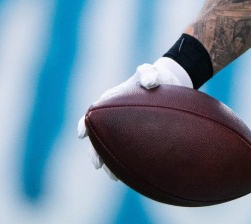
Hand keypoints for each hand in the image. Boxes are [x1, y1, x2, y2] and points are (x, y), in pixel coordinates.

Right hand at [77, 57, 191, 179]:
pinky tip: (130, 176)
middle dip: (95, 152)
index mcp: (110, 101)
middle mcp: (112, 117)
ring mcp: (122, 128)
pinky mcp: (134, 138)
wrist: (168, 86)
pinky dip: (125, 164)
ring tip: (114, 177)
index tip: (82, 134)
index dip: (84, 124)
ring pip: (110, 149)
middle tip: (98, 165)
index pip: (92, 114)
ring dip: (109, 163)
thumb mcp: (154, 73)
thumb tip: (150, 82)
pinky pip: (126, 153)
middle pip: (97, 137)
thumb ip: (150, 74)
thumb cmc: (157, 78)